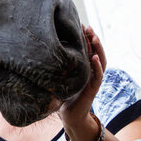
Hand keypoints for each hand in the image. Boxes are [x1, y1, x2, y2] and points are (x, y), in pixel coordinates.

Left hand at [59, 26, 104, 140]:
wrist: (69, 116)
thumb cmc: (62, 95)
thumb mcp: (59, 76)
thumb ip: (56, 64)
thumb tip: (40, 47)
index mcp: (83, 67)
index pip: (87, 48)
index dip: (85, 36)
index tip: (80, 23)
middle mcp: (90, 71)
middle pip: (95, 50)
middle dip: (93, 38)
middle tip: (88, 27)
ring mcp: (93, 79)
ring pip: (100, 61)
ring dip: (98, 49)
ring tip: (94, 37)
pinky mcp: (93, 89)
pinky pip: (98, 76)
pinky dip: (97, 66)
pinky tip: (94, 57)